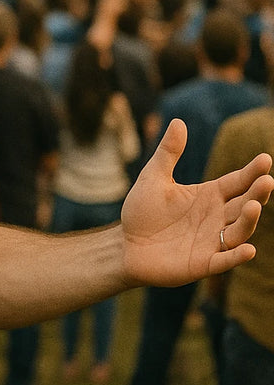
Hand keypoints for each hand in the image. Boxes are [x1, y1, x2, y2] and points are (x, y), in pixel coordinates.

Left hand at [122, 119, 271, 286]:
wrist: (125, 245)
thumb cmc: (141, 211)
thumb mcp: (153, 178)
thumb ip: (168, 153)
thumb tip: (178, 121)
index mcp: (209, 195)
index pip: (237, 182)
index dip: (252, 172)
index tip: (265, 159)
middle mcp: (217, 217)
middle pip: (244, 204)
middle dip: (257, 193)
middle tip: (266, 181)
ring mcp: (213, 240)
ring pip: (240, 230)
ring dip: (249, 220)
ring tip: (253, 205)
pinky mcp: (204, 263)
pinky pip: (225, 260)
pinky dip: (237, 256)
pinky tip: (248, 250)